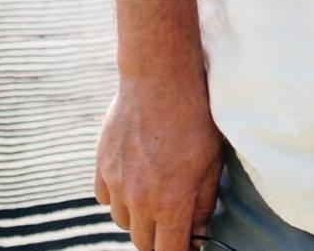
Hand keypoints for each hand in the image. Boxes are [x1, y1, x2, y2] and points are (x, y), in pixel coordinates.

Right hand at [94, 69, 224, 250]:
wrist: (160, 80)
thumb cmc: (196, 118)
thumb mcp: (212, 162)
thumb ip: (203, 203)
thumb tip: (198, 231)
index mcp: (171, 201)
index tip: (188, 247)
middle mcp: (138, 199)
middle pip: (143, 243)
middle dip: (160, 240)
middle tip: (175, 224)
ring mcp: (116, 183)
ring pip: (123, 222)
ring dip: (139, 219)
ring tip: (157, 196)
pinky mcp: (101, 167)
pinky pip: (105, 199)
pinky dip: (118, 198)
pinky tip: (135, 180)